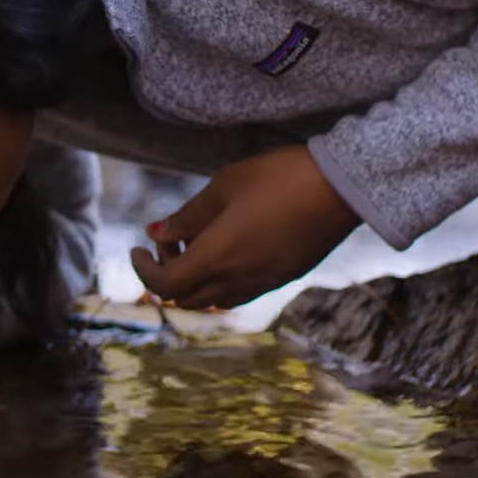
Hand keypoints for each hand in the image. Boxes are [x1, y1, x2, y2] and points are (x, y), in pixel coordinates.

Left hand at [130, 145, 359, 309]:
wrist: (339, 187)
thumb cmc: (278, 178)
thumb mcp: (224, 187)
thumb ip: (187, 216)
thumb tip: (155, 231)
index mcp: (217, 258)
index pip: (165, 284)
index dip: (144, 269)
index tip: (138, 246)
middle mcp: (237, 280)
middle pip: (185, 299)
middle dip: (166, 274)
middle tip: (168, 240)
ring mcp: (262, 283)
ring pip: (212, 298)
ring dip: (194, 279)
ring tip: (198, 241)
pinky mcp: (282, 278)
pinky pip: (238, 291)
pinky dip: (219, 278)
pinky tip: (229, 246)